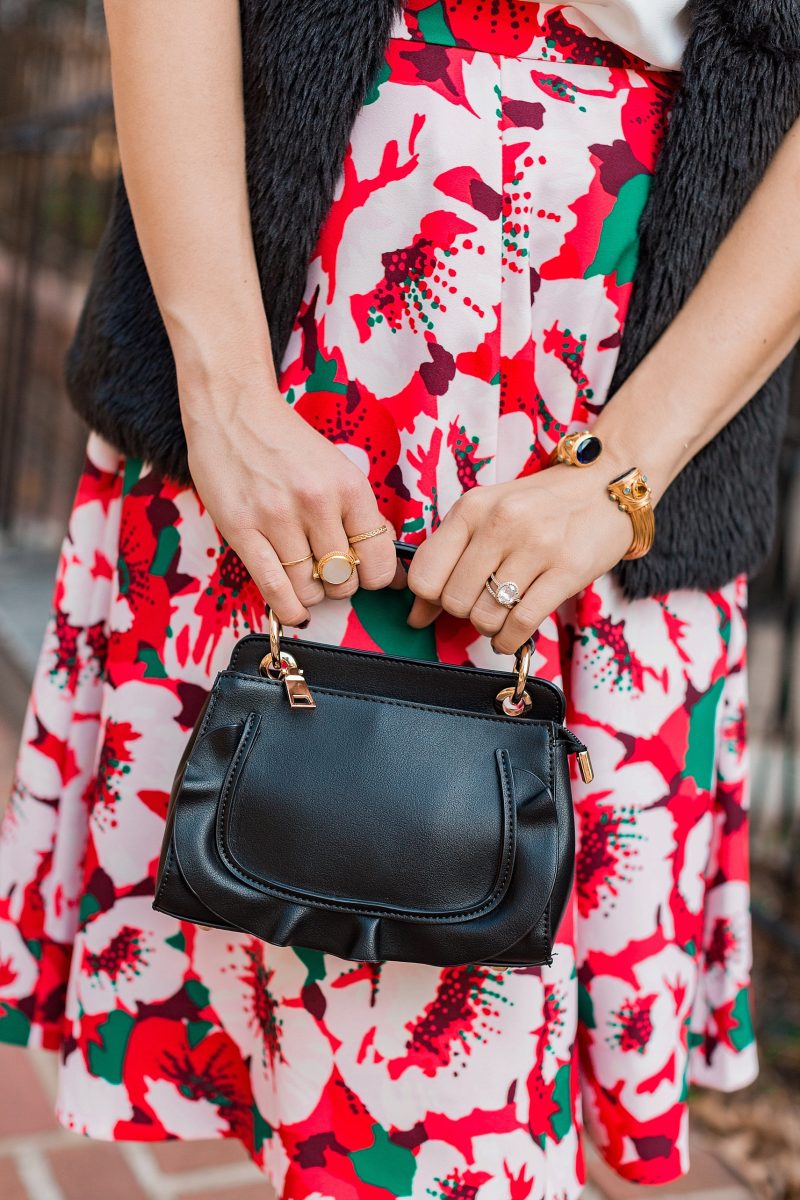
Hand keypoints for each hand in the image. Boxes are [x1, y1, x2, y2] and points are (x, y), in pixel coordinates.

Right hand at [182, 374, 397, 625]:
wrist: (235, 411)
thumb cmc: (289, 444)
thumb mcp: (338, 470)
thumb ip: (362, 515)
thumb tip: (389, 564)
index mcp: (350, 488)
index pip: (378, 560)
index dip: (375, 577)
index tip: (364, 574)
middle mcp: (317, 504)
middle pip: (344, 580)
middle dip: (341, 586)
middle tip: (330, 574)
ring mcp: (278, 518)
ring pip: (310, 589)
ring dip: (312, 595)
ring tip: (307, 581)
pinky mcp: (242, 530)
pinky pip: (273, 588)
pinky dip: (288, 608)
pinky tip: (294, 612)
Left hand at [406, 464, 633, 653]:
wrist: (607, 486)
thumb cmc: (540, 507)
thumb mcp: (488, 517)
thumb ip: (449, 558)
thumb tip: (415, 615)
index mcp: (472, 507)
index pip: (425, 573)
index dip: (430, 597)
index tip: (445, 598)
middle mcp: (501, 523)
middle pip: (454, 600)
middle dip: (463, 613)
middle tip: (481, 604)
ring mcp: (536, 546)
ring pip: (486, 616)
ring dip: (489, 628)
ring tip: (500, 616)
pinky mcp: (568, 570)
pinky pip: (521, 624)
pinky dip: (509, 640)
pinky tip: (510, 635)